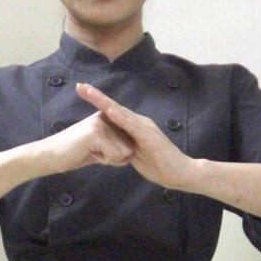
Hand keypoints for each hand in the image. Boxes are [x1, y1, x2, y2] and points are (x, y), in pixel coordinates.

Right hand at [42, 107, 135, 173]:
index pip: (128, 142)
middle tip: (93, 152)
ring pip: (123, 152)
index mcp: (106, 118)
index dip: (115, 154)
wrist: (50, 155)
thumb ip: (115, 150)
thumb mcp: (99, 151)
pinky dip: (103, 160)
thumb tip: (130, 155)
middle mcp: (106, 117)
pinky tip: (89, 153)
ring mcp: (101, 123)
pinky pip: (114, 155)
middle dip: (113, 157)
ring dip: (108, 159)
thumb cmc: (73, 154)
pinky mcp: (96, 133)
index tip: (96, 150)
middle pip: (128, 148)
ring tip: (90, 151)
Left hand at [75, 81, 195, 189]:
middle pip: (114, 108)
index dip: (98, 103)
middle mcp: (139, 123)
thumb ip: (124, 148)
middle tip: (80, 86)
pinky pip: (131, 126)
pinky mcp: (149, 137)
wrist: (180, 173)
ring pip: (121, 112)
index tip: (83, 93)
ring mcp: (145, 128)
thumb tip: (113, 147)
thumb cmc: (160, 167)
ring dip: (104, 102)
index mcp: (135, 128)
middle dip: (96, 97)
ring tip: (89, 93)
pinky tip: (109, 110)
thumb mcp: (136, 157)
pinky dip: (120, 118)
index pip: (113, 113)